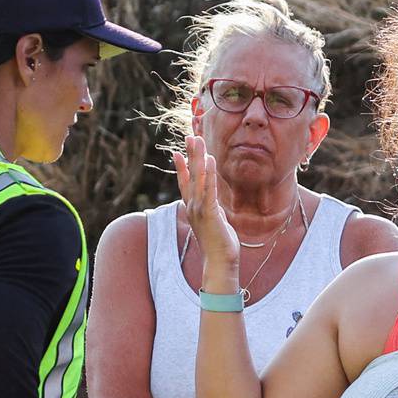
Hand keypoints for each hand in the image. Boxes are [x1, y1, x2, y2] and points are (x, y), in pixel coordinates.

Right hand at [174, 134, 240, 287]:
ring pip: (198, 178)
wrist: (219, 262)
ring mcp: (199, 209)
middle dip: (190, 154)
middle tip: (190, 136)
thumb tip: (210, 202)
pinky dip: (209, 174)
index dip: (181, 167)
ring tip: (197, 140)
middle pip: (190, 175)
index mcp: (192, 208)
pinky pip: (209, 189)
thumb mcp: (213, 221)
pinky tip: (210, 160)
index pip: (184, 183)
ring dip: (198, 158)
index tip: (178, 151)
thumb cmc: (218, 243)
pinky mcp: (209, 213)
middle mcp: (192, 206)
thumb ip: (210, 209)